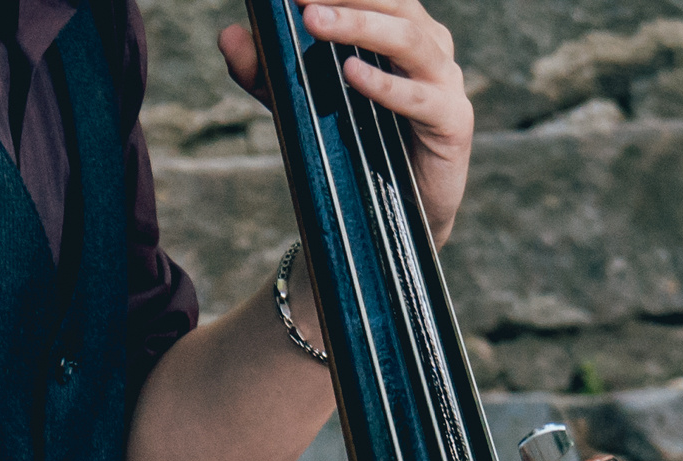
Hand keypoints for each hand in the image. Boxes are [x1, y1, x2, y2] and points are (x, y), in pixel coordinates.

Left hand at [218, 0, 471, 243]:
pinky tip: (351, 74)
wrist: (399, 218)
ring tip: (315, 22)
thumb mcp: (301, 102)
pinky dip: (384, 84)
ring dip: (360, 26)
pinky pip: (418, 97)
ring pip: (408, 40)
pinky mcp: (454, 122)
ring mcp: (446, 82)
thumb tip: (228, 36)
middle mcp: (430, 46)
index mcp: (402, 28)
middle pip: (394, 3)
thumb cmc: (358, 145)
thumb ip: (265, 71)